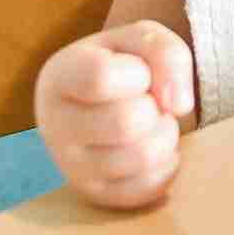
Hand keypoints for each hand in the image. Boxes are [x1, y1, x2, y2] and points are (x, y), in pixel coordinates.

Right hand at [34, 19, 193, 209]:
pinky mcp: (96, 195)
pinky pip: (149, 186)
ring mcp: (72, 167)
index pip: (101, 78)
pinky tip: (152, 145)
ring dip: (165, 134)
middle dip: (155, 107)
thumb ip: (166, 53)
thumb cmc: (124, 64)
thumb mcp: (143, 39)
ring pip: (141, 157)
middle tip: (149, 100)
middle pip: (126, 123)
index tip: (139, 71)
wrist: (106, 102)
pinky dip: (166, 163)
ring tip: (152, 122)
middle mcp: (54, 127)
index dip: (138, 72)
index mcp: (59, 77)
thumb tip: (179, 106)